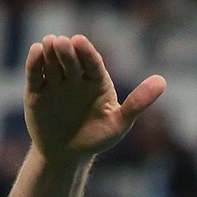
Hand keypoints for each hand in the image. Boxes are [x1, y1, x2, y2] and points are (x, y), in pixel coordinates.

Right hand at [24, 34, 165, 162]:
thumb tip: (162, 81)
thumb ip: (138, 102)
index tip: (80, 41)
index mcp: (97, 82)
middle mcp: (76, 78)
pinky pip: (35, 75)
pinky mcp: (37, 91)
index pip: (92, 63)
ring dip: (50, 53)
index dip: (86, 52)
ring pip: (52, 64)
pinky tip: (35, 51)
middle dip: (67, 51)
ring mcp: (56, 83)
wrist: (68, 155)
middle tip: (63, 42)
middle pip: (71, 61)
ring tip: (49, 43)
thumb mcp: (120, 123)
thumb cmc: (98, 138)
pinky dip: (34, 63)